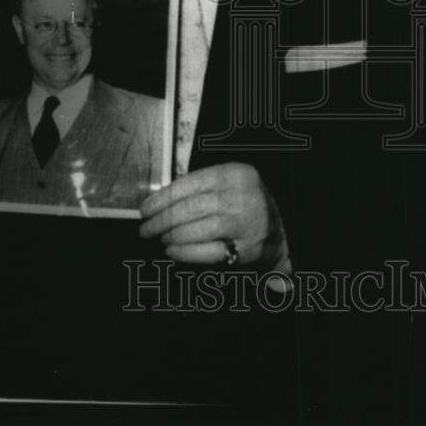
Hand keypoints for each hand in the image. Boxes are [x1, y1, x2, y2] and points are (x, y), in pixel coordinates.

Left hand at [139, 162, 289, 270]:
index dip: (162, 198)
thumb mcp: (229, 186)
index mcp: (236, 173)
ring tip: (160, 237)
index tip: (145, 209)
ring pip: (195, 229)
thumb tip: (157, 202)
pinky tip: (172, 250)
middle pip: (190, 208)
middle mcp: (243, 195)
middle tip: (146, 228)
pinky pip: (206, 251)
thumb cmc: (244, 206)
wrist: (280, 234)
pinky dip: (184, 252)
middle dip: (162, 219)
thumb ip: (200, 189)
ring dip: (171, 235)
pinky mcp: (246, 249)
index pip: (190, 183)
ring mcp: (246, 223)